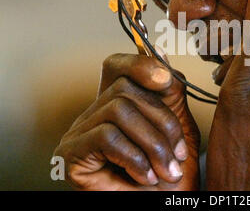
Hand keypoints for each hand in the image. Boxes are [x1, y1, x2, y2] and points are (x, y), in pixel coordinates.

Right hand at [54, 51, 199, 190]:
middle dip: (162, 121)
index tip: (165, 79)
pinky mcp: (71, 154)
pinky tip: (144, 177)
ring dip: (153, 144)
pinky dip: (134, 158)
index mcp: (118, 103)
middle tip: (177, 154)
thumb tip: (159, 56)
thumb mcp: (177, 124)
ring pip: (119, 109)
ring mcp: (79, 132)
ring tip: (165, 170)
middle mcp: (94, 113)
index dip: (139, 64)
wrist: (163, 206)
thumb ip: (169, 92)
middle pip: (124, 88)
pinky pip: (106, 136)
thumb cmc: (169, 171)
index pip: (116, 66)